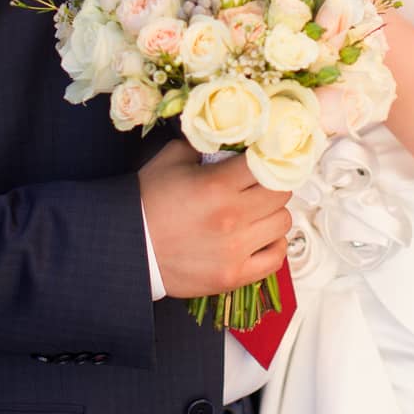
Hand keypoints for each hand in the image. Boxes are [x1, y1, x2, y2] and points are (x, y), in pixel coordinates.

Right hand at [139, 139, 291, 298]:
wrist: (130, 247)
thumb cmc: (148, 202)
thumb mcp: (172, 159)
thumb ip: (204, 144)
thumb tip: (228, 137)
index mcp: (217, 185)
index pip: (266, 163)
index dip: (267, 157)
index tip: (264, 156)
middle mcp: (232, 218)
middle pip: (281, 192)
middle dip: (272, 183)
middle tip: (259, 183)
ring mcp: (236, 250)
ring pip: (283, 223)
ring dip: (272, 213)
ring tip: (257, 210)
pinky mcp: (234, 276)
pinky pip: (276, 258)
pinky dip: (273, 245)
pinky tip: (260, 236)